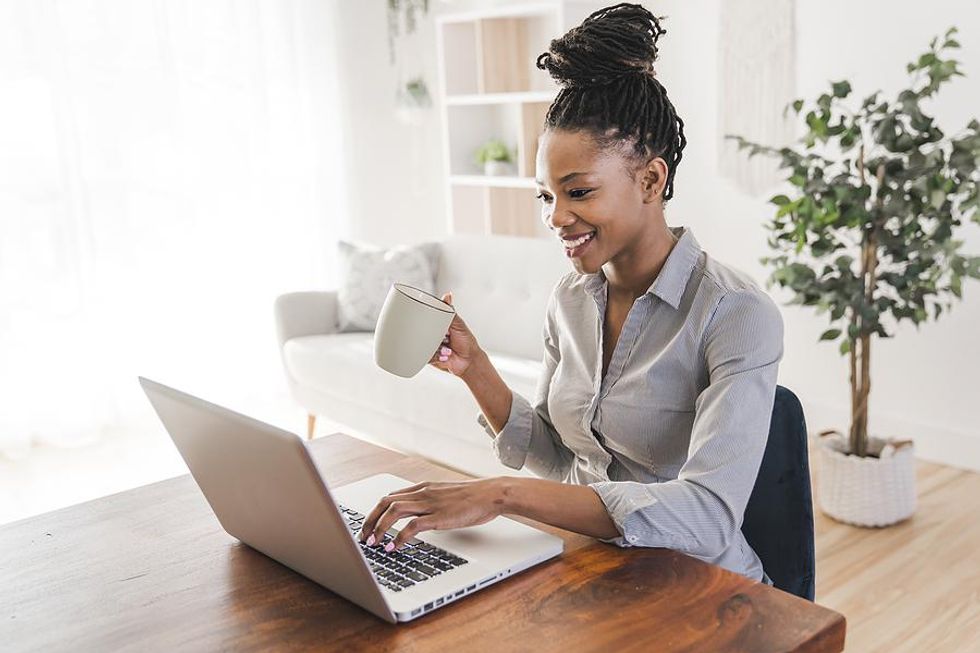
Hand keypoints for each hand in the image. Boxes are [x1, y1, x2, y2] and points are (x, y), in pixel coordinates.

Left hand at [358, 478, 506, 550]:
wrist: (492, 494)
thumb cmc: (473, 497)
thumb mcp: (445, 496)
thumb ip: (430, 502)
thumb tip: (419, 515)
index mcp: (423, 487)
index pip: (390, 496)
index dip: (375, 511)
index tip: (368, 525)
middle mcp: (422, 493)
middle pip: (385, 502)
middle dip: (370, 520)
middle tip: (363, 537)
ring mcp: (430, 503)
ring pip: (394, 511)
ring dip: (379, 528)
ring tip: (373, 543)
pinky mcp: (438, 516)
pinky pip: (412, 526)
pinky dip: (398, 538)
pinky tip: (393, 548)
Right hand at [428, 291, 482, 378]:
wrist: (469, 361)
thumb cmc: (466, 341)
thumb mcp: (459, 324)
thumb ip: (451, 311)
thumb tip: (448, 295)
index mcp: (437, 325)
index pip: (426, 319)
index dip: (427, 320)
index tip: (434, 324)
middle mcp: (432, 335)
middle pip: (423, 332)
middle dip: (433, 336)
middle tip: (445, 338)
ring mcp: (430, 346)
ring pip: (424, 344)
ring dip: (438, 347)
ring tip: (448, 348)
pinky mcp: (429, 357)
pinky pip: (426, 356)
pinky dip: (437, 356)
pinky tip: (445, 355)